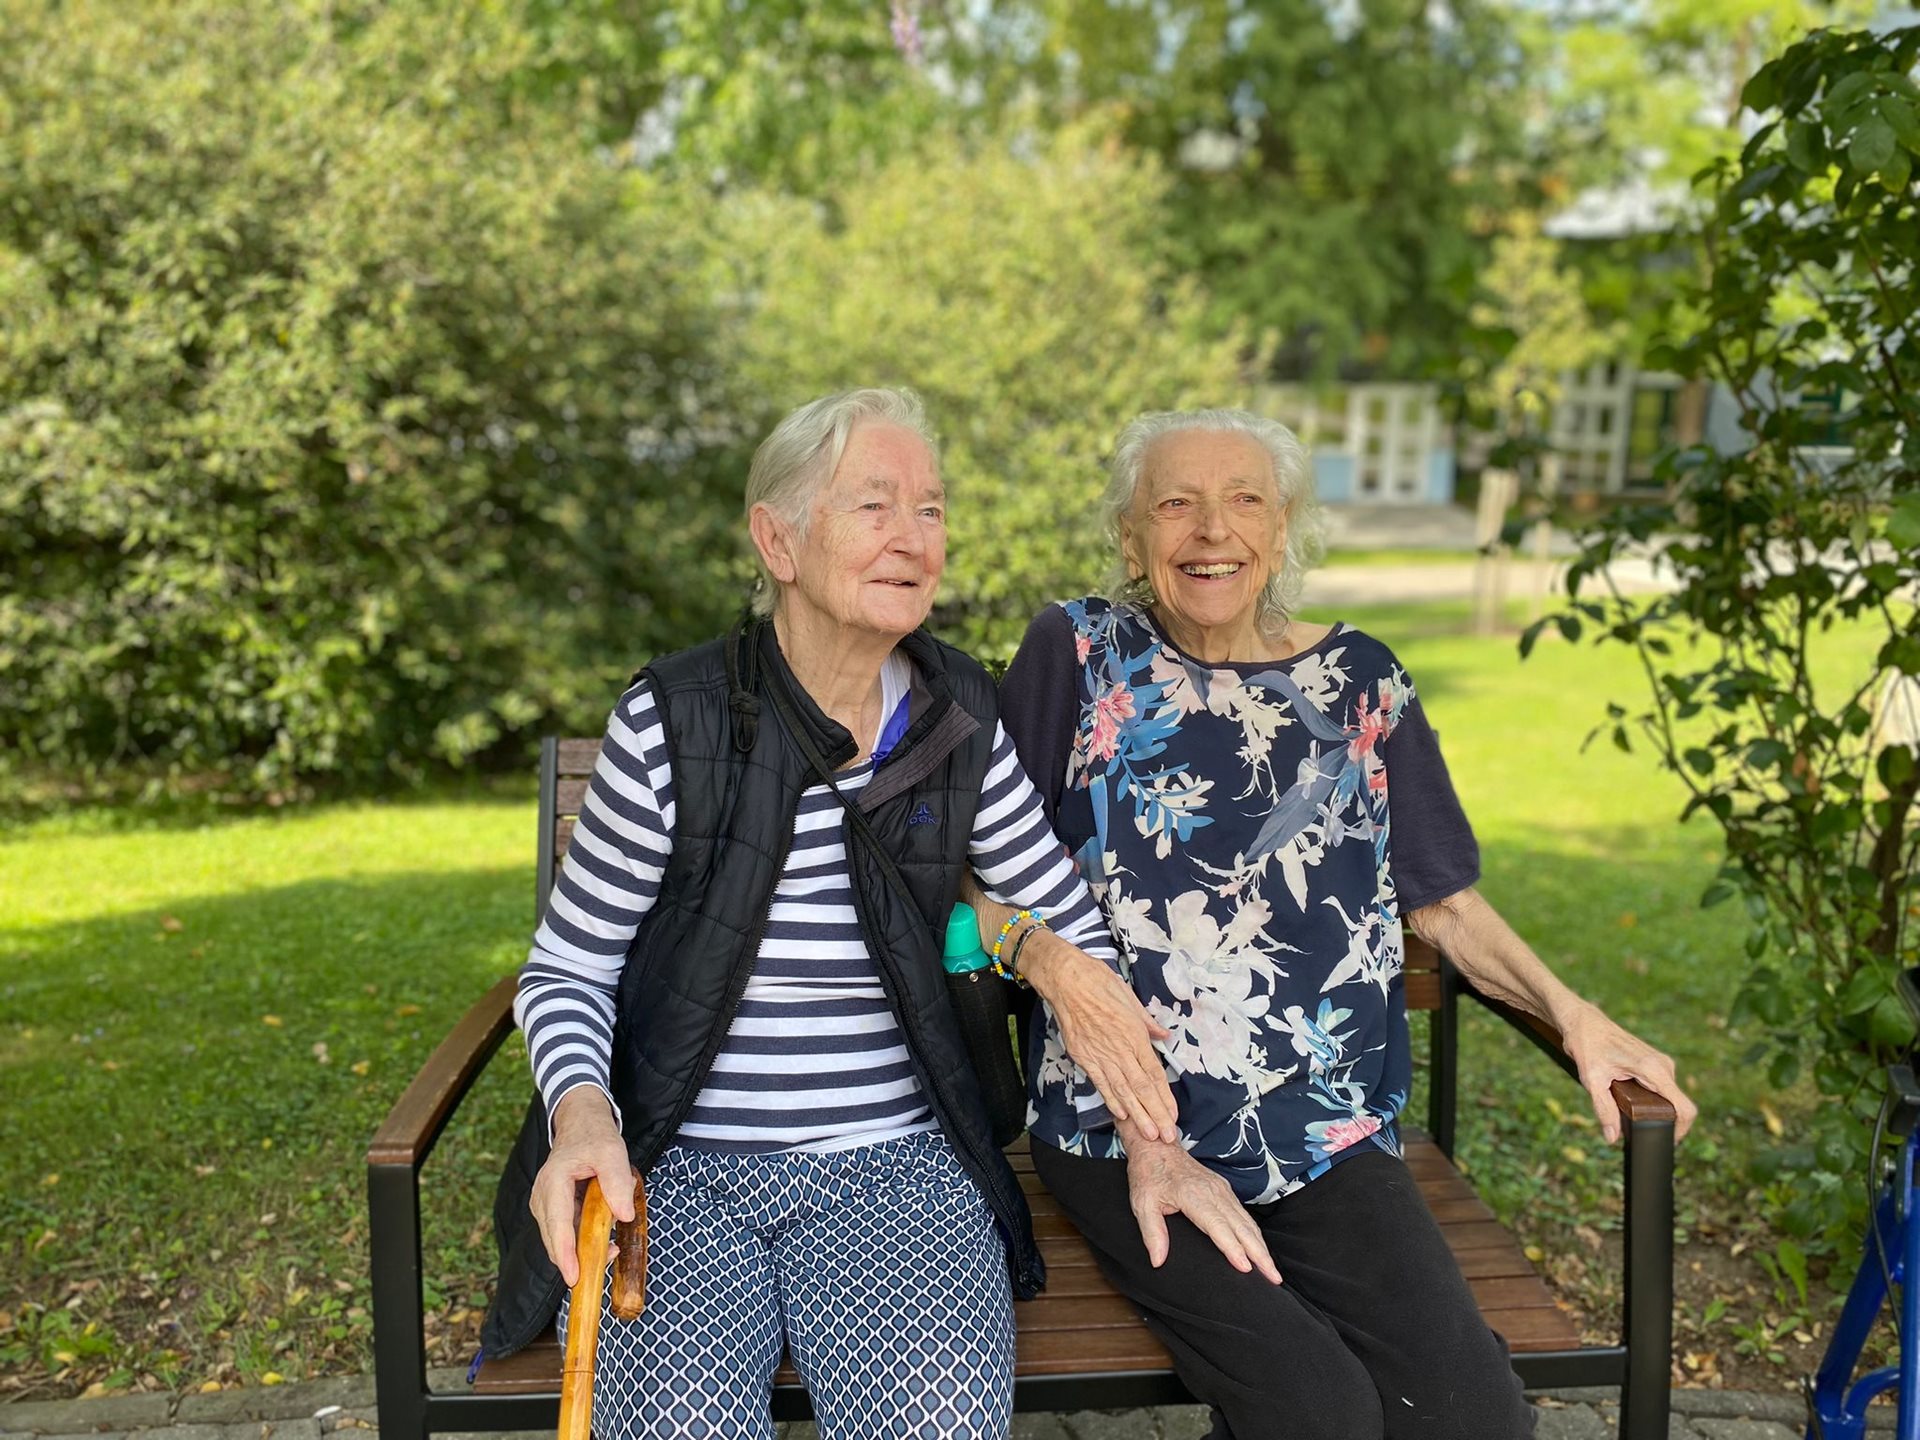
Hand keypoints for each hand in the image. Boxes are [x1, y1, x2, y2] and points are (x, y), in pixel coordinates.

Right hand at [530, 1087, 634, 1286]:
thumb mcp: (613, 1152)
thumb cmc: (595, 1137)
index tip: (574, 1277)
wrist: (581, 1125)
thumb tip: (624, 1216)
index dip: (565, 1253)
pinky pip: (565, 1233)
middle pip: (555, 1239)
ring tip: (611, 1247)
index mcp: (554, 1181)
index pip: (558, 1224)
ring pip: (559, 1240)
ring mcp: (544, 1205)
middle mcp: (542, 1196)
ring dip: (582, 1250)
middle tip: (607, 1261)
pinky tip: (603, 1238)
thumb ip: (618, 1182)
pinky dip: (581, 1241)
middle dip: (577, 1258)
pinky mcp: (552, 1210)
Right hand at [1021, 933, 1177, 1141]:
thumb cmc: (1098, 981)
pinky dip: (1111, 1099)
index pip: (1153, 1072)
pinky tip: (1122, 1114)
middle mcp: (1118, 1048)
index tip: (1173, 1115)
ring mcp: (1099, 1054)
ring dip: (1136, 1114)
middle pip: (1141, 1087)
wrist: (1065, 978)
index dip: (1164, 1096)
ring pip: (1122, 1090)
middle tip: (1167, 1137)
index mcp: (1134, 1033)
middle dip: (1155, 1114)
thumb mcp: (1130, 996)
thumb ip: (1147, 1022)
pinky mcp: (1082, 1055)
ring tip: (1149, 1134)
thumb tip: (1164, 1036)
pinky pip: (1099, 1082)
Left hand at [1124, 1134, 1280, 1284]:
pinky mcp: (1224, 1189)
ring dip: (1262, 1247)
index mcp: (1194, 1195)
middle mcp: (1213, 1192)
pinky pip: (1244, 1215)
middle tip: (1273, 1278)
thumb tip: (1158, 1261)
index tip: (1246, 1268)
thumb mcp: (1142, 1203)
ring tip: (1272, 1270)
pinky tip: (1260, 1249)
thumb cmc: (1148, 1175)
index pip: (1218, 1226)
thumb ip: (1152, 1233)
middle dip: (1259, 1254)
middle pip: (1242, 1227)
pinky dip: (1255, 1234)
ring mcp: (1222, 1189)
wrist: (1156, 1146)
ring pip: (1247, 1222)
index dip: (1233, 1248)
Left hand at [1559, 1002, 1697, 1144]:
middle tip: (1639, 1133)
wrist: (1583, 1022)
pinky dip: (1652, 1101)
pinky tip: (1632, 1105)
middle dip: (1663, 1122)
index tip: (1666, 1141)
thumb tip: (1612, 1138)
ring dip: (1655, 1111)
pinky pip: (1663, 1089)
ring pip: (1669, 1098)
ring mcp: (1661, 1063)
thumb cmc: (1587, 1045)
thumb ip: (1604, 1110)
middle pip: (1677, 1106)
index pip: (1684, 1108)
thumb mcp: (1592, 1080)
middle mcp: (1663, 1065)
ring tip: (1631, 1118)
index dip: (1682, 1131)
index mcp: (1654, 1069)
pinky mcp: (1655, 1064)